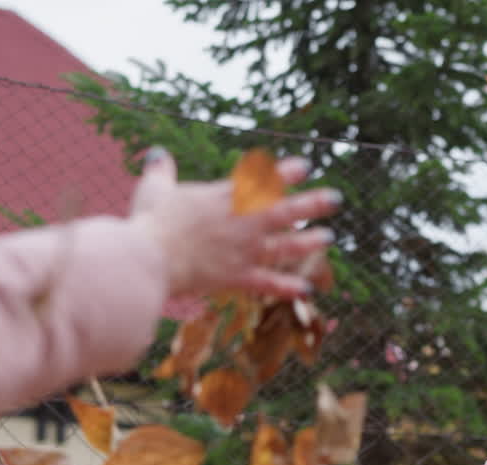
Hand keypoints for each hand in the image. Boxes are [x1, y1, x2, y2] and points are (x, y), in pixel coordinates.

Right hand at [129, 148, 340, 297]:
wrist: (150, 258)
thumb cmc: (150, 221)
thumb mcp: (154, 189)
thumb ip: (161, 171)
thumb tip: (157, 154)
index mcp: (224, 197)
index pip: (262, 180)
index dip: (286, 173)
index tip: (306, 167)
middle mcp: (242, 222)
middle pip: (285, 210)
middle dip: (313, 203)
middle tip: (336, 199)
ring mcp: (243, 250)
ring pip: (284, 245)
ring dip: (309, 242)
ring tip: (329, 238)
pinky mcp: (237, 277)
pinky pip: (268, 282)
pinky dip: (287, 286)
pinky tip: (306, 289)